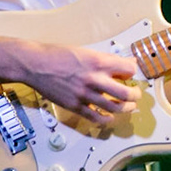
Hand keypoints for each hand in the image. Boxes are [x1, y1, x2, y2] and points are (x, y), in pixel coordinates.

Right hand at [20, 42, 140, 124]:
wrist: (35, 64)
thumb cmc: (56, 55)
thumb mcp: (85, 51)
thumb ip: (104, 60)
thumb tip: (120, 64)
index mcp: (98, 62)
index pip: (129, 70)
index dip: (132, 72)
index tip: (131, 74)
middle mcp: (94, 79)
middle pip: (126, 93)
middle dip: (135, 95)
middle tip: (135, 95)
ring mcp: (85, 94)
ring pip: (115, 107)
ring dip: (125, 108)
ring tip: (127, 106)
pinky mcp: (75, 106)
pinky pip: (96, 117)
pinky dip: (106, 119)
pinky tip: (109, 116)